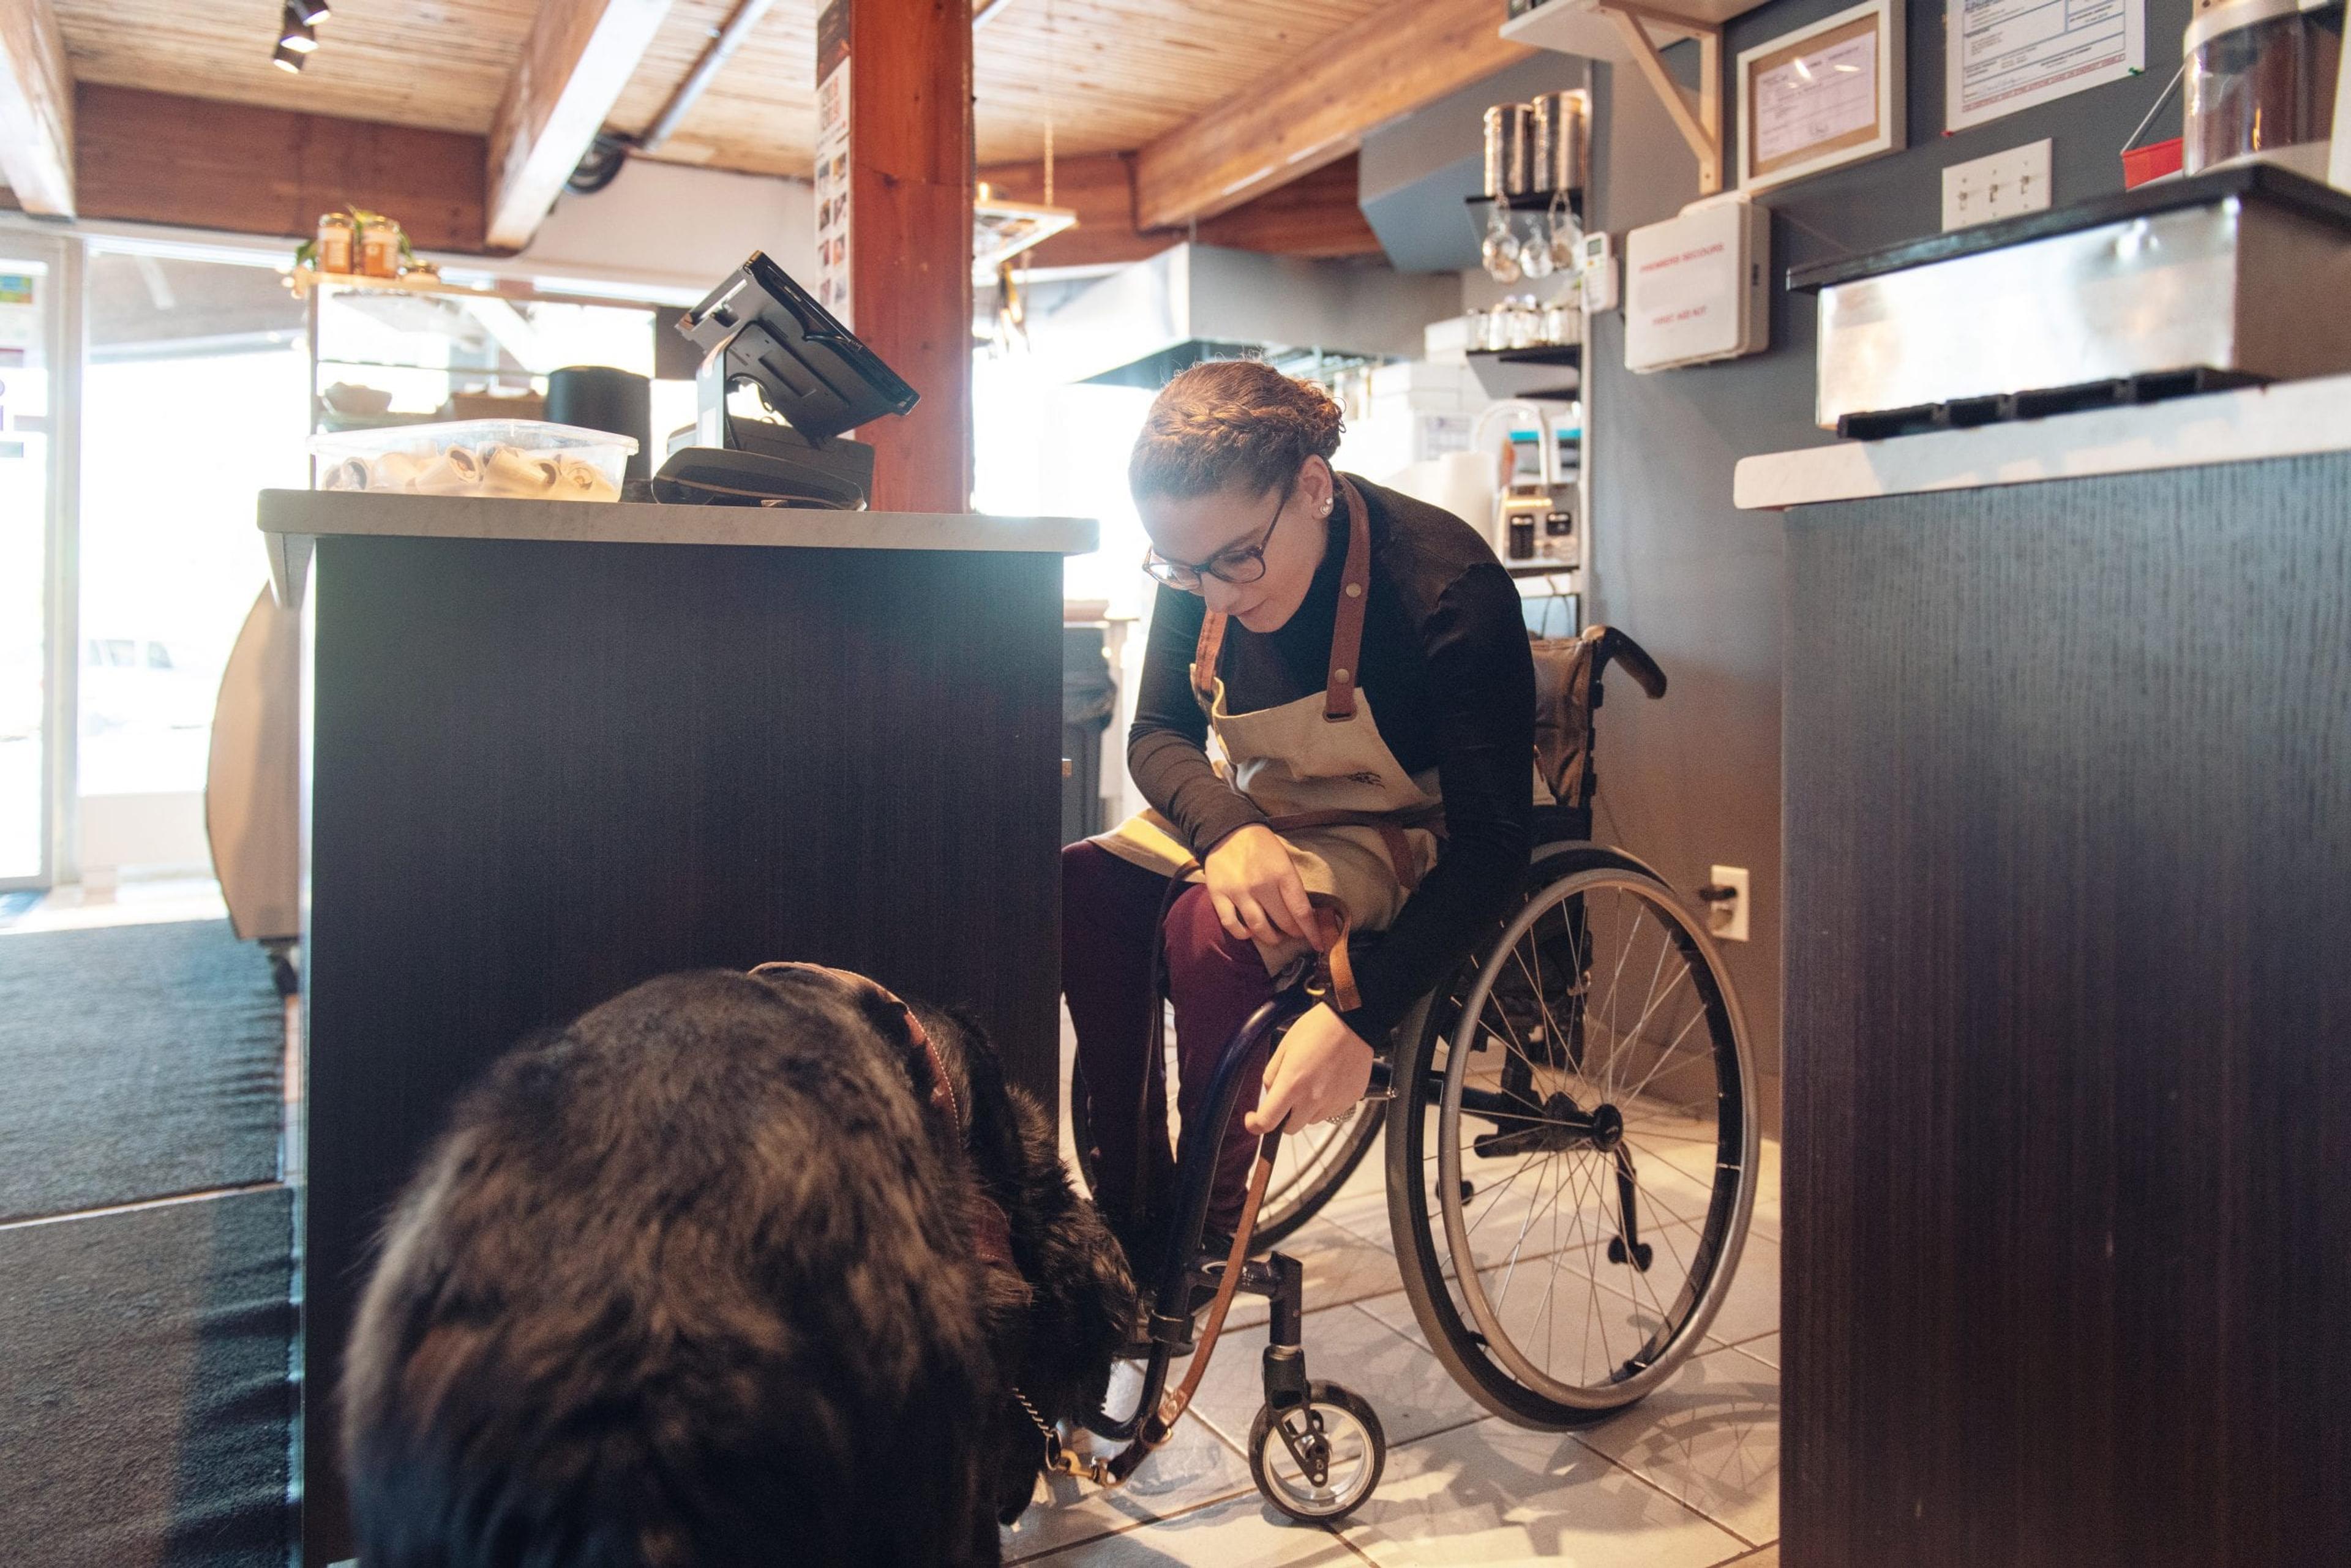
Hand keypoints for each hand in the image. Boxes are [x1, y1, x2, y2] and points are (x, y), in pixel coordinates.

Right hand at [1202, 823, 1313, 946]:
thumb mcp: (1285, 859)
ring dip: (1271, 938)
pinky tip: (1249, 932)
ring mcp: (1239, 892)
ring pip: (1258, 927)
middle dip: (1294, 932)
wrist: (1228, 829)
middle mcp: (1262, 885)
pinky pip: (1231, 924)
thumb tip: (1304, 913)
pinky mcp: (1219, 895)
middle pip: (1283, 922)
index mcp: (1282, 873)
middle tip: (1295, 934)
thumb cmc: (1261, 845)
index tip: (1318, 944)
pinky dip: (1242, 933)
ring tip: (1275, 937)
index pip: (1301, 911)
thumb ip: (1292, 885)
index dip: (1311, 931)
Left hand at [1245, 1004, 1373, 1134]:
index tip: (1253, 1120)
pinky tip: (1328, 1082)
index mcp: (1292, 1084)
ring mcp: (1333, 1102)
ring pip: (1311, 1120)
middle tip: (1288, 1096)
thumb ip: (1272, 1075)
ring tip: (1313, 1083)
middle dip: (1284, 1117)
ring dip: (1306, 1110)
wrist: (1353, 1023)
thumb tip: (1271, 1094)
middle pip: (1291, 1128)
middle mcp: (1313, 1098)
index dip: (1256, 1125)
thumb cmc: (1318, 1029)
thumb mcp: (1284, 1047)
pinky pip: (1331, 1112)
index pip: (1268, 1121)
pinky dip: (1325, 1103)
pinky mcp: (1349, 1101)